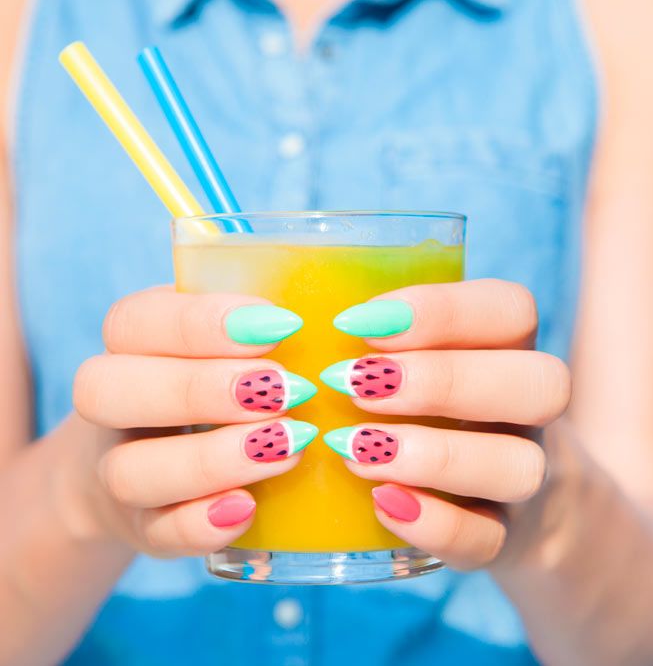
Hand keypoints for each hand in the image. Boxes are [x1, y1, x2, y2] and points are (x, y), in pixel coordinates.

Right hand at [68, 287, 317, 555]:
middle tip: (286, 389)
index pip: (132, 321)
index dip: (199, 323)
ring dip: (212, 460)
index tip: (281, 326)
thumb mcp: (228, 338)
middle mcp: (111, 406)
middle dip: (201, 389)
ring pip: (128, 471)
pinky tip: (250, 507)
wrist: (160, 452)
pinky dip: (201, 525)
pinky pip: (157, 534)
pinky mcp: (144, 528)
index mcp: (131, 342)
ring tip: (289, 446)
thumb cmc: (215, 376)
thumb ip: (261, 324)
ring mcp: (118, 472)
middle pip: (107, 391)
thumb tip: (346, 316)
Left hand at [320, 279, 570, 568]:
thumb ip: (374, 338)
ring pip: (521, 466)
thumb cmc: (431, 407)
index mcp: (510, 349)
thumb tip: (274, 317)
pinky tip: (380, 504)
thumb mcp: (416, 357)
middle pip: (540, 382)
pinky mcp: (506, 540)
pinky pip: (490, 540)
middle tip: (353, 384)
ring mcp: (528, 480)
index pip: (513, 309)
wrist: (498, 498)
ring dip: (436, 456)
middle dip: (441, 380)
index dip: (443, 310)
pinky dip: (436, 524)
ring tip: (354, 449)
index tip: (357, 321)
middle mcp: (530, 411)